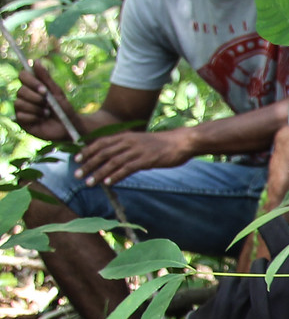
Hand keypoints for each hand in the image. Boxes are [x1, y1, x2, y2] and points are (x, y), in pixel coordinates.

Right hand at [13, 62, 84, 143]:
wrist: (70, 127)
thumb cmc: (64, 109)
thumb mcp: (57, 92)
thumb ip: (45, 77)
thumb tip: (35, 61)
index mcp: (32, 87)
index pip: (23, 76)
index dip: (31, 81)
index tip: (44, 89)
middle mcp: (24, 97)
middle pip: (21, 91)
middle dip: (37, 98)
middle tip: (48, 104)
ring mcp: (22, 109)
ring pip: (19, 103)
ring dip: (36, 109)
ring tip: (47, 113)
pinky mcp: (22, 121)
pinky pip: (21, 116)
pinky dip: (34, 117)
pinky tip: (41, 120)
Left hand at [74, 128, 192, 187]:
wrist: (181, 142)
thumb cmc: (163, 143)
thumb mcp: (142, 141)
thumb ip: (128, 147)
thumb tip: (116, 157)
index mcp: (126, 136)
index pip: (101, 142)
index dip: (87, 151)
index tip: (76, 159)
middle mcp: (128, 142)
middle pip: (103, 153)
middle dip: (88, 164)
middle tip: (77, 174)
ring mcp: (137, 151)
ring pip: (112, 162)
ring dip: (98, 173)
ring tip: (88, 182)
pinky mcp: (146, 160)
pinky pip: (127, 169)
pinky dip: (115, 176)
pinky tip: (107, 183)